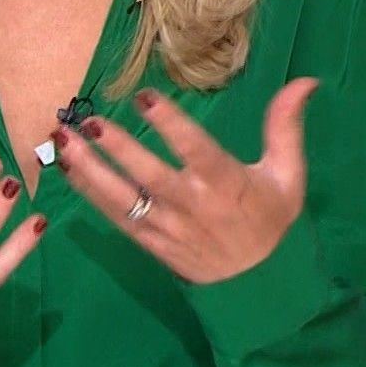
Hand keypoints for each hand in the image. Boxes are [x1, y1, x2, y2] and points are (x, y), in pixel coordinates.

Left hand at [49, 77, 318, 284]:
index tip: (144, 98)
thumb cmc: (271, 221)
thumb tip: (304, 80)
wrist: (258, 285)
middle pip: (147, 174)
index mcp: (226, 183)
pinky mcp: (149, 242)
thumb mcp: (288, 174)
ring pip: (121, 197)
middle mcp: (191, 205)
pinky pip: (112, 216)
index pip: (194, 149)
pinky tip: (66, 166)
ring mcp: (166, 226)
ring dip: (88, 169)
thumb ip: (285, 125)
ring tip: (61, 139)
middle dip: (116, 148)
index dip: (169, 124)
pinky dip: (87, 191)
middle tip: (87, 122)